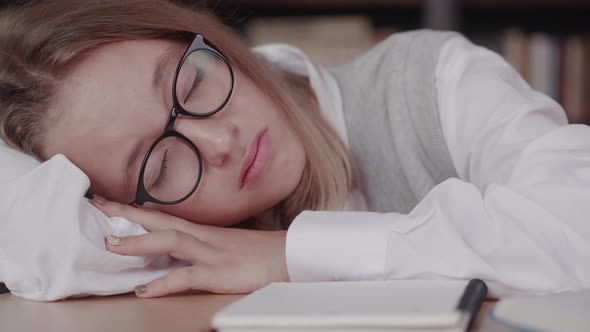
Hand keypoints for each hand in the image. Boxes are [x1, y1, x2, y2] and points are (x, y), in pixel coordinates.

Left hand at [90, 197, 289, 297]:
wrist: (288, 256)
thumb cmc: (259, 252)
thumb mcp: (226, 245)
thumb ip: (201, 245)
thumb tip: (179, 247)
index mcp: (203, 231)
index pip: (163, 215)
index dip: (135, 210)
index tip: (109, 202)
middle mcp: (203, 237)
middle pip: (160, 220)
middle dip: (127, 213)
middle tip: (96, 205)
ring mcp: (210, 253)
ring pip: (170, 241)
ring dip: (140, 241)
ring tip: (111, 245)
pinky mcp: (219, 273)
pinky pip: (187, 277)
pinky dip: (164, 283)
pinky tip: (146, 291)